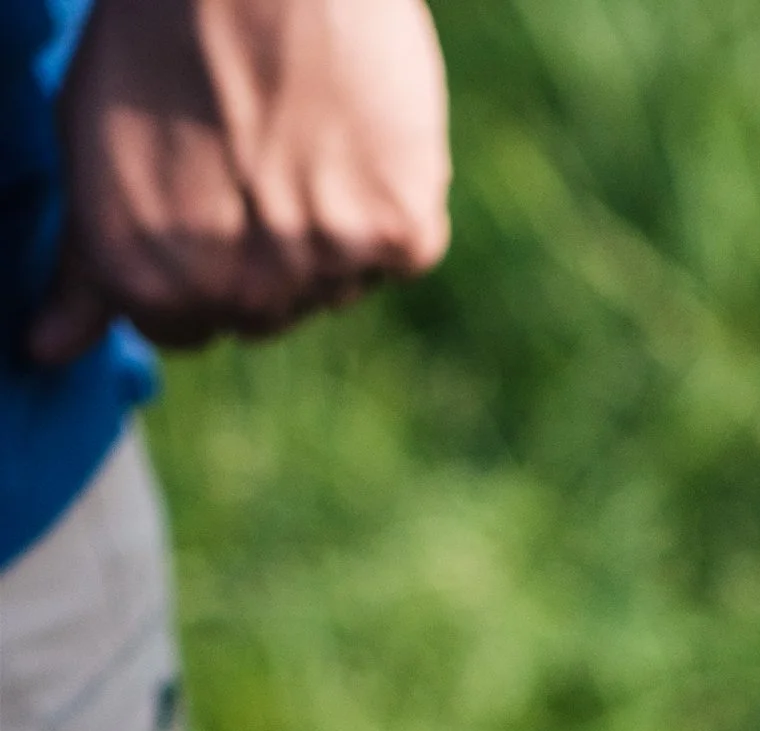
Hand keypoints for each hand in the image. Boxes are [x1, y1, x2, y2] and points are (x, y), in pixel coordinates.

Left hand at [28, 0, 449, 364]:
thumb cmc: (160, 28)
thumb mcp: (91, 142)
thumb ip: (84, 264)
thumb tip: (44, 353)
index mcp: (148, 279)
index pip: (185, 329)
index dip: (192, 260)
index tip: (199, 190)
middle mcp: (233, 291)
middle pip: (262, 316)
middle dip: (258, 252)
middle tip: (251, 144)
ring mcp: (320, 267)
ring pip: (332, 287)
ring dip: (325, 229)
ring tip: (301, 128)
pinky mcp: (398, 233)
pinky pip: (397, 253)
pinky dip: (386, 202)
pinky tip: (354, 132)